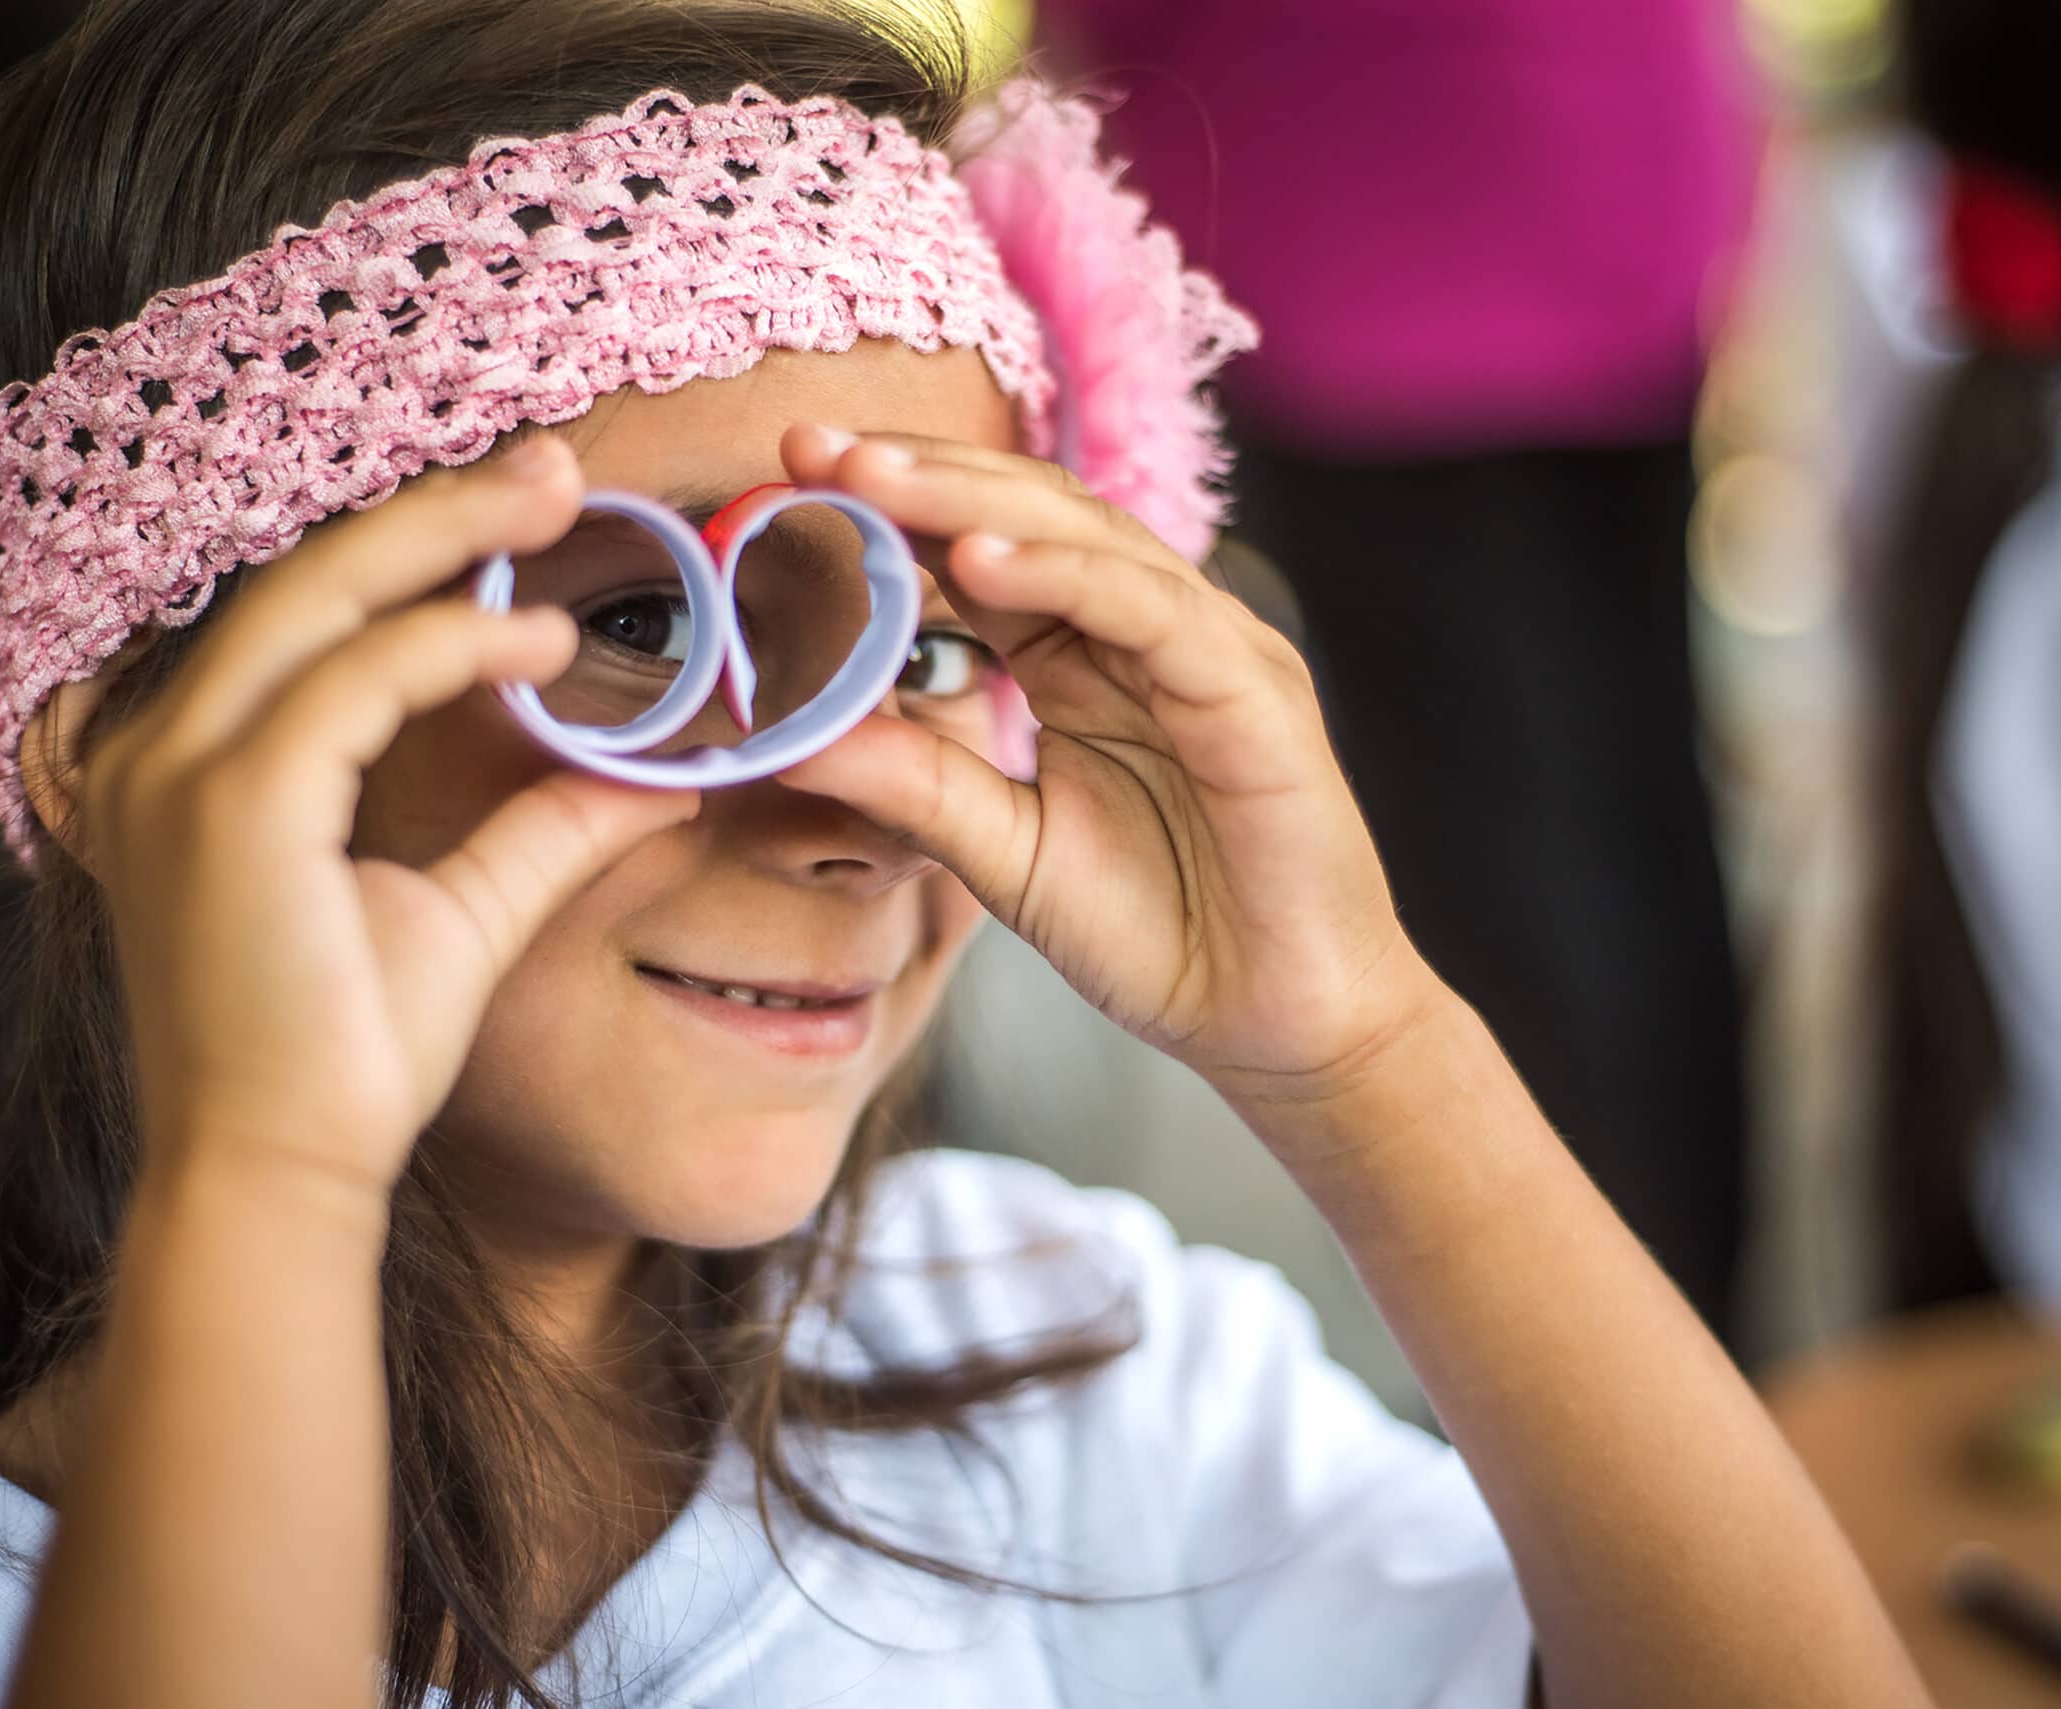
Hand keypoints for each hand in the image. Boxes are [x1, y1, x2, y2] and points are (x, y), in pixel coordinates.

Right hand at [71, 439, 700, 1198]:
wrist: (279, 1173)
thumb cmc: (347, 1057)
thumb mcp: (463, 912)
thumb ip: (543, 829)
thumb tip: (655, 776)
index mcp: (195, 763)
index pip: (305, 614)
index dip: (416, 546)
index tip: (528, 511)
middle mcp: (162, 748)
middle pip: (309, 572)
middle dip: (439, 506)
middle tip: (558, 465)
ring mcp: (181, 769)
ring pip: (325, 595)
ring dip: (452, 535)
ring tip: (564, 498)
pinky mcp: (231, 803)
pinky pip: (358, 678)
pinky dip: (458, 643)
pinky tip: (550, 643)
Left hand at [776, 425, 1448, 1119]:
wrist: (1277, 1023)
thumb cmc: (1159, 934)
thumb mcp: (1003, 851)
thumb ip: (911, 784)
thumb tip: (783, 734)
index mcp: (1087, 656)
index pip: (984, 545)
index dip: (891, 507)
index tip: (789, 476)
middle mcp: (1149, 631)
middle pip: (1029, 514)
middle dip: (916, 474)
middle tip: (812, 446)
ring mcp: (1209, 651)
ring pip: (1088, 539)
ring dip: (974, 499)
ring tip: (872, 478)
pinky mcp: (1254, 693)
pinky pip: (1154, 611)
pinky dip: (1068, 575)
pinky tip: (980, 558)